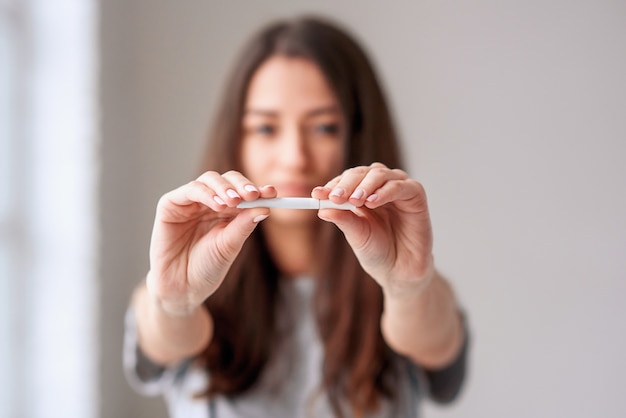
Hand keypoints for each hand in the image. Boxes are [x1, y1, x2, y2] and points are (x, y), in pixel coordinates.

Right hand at [146, 171, 275, 314]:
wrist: (182, 287)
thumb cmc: (207, 268)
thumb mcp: (230, 245)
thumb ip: (244, 225)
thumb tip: (266, 206)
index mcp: (227, 211)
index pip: (244, 192)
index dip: (258, 190)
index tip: (271, 193)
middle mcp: (210, 202)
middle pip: (228, 180)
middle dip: (242, 185)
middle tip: (253, 194)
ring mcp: (190, 201)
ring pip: (210, 179)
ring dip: (225, 188)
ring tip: (235, 201)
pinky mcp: (171, 204)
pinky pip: (190, 190)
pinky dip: (206, 193)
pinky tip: (218, 205)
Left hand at [312, 163, 434, 295]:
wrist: (399, 271)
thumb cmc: (377, 252)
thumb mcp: (356, 235)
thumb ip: (343, 220)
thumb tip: (321, 209)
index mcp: (362, 194)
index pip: (346, 180)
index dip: (332, 186)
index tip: (317, 195)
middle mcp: (380, 187)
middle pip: (362, 173)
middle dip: (346, 184)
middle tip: (335, 197)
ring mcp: (398, 189)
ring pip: (380, 174)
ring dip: (364, 185)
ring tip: (355, 201)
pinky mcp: (415, 195)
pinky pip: (400, 186)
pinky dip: (385, 191)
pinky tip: (372, 202)